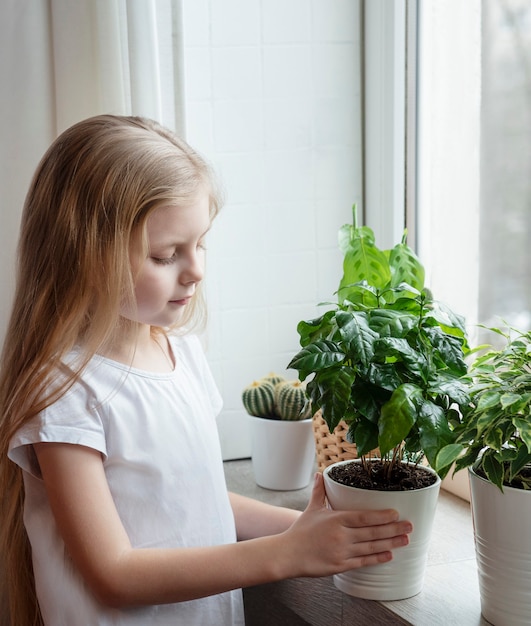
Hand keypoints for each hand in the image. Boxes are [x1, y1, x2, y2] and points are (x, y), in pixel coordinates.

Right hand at [278, 472, 412, 578]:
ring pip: (372, 547)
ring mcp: (342, 551)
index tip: (396, 513)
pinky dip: (377, 559)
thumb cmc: (300, 531)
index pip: (364, 516)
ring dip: (391, 543)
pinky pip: (363, 562)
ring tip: (405, 540)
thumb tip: (321, 474)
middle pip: (372, 532)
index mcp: (336, 519)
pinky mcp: (341, 565)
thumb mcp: (312, 509)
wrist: (288, 554)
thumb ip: (320, 492)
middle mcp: (341, 535)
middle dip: (393, 529)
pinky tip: (389, 555)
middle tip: (410, 525)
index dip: (382, 516)